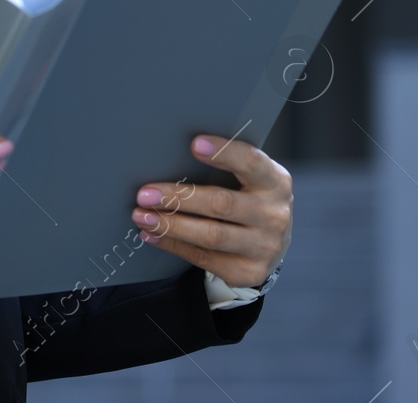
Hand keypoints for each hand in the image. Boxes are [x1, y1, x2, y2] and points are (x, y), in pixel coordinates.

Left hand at [129, 135, 291, 288]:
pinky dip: (173, 245)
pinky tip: (153, 235)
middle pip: (221, 204)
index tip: (194, 144)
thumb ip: (227, 168)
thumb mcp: (250, 180)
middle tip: (145, 194)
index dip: (224, 153)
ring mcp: (264, 247)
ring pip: (210, 235)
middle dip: (179, 198)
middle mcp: (274, 215)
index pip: (251, 162)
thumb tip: (172, 156)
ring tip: (142, 216)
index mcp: (275, 182)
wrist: (271, 244)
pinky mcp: (248, 272)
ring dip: (171, 225)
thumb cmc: (249, 199)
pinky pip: (203, 257)